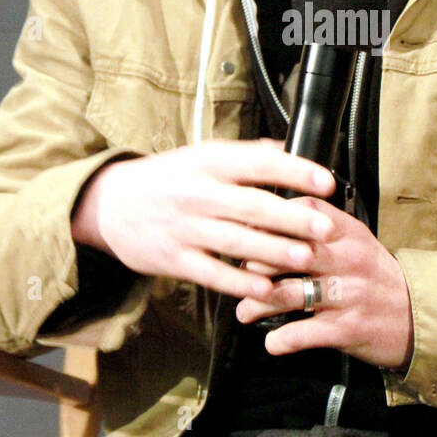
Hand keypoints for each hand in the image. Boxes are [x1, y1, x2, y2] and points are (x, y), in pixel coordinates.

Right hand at [71, 139, 336, 299]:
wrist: (110, 204)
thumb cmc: (168, 179)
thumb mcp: (203, 155)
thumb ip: (247, 155)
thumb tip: (291, 148)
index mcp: (210, 162)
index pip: (259, 162)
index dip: (295, 171)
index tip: (325, 182)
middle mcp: (198, 192)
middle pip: (252, 205)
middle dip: (292, 217)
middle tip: (325, 227)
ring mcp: (185, 227)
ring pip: (235, 241)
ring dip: (273, 251)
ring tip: (304, 258)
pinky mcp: (174, 258)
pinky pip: (211, 273)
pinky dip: (239, 282)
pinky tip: (264, 287)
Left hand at [236, 199, 413, 371]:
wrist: (420, 317)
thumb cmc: (377, 280)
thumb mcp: (357, 245)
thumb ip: (321, 233)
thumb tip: (270, 229)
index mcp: (349, 233)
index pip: (304, 212)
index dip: (271, 218)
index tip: (248, 229)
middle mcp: (347, 259)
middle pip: (289, 252)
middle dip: (256, 263)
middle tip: (239, 275)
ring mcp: (347, 294)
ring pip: (288, 293)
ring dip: (258, 303)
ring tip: (244, 311)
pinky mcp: (348, 328)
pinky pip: (303, 333)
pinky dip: (281, 340)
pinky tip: (272, 342)